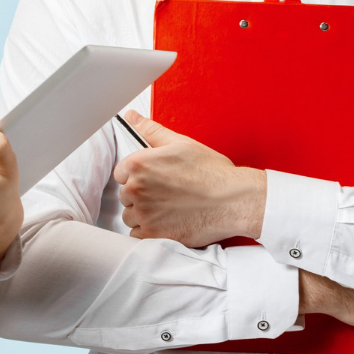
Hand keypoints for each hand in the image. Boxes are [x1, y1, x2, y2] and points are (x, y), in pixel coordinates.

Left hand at [113, 110, 262, 247]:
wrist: (232, 200)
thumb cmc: (211, 172)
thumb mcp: (180, 144)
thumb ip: (151, 131)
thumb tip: (132, 118)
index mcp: (139, 165)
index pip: (121, 172)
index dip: (138, 175)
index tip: (153, 179)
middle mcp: (136, 189)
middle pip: (126, 195)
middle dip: (141, 194)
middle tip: (167, 193)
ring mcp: (143, 214)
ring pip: (130, 216)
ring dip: (144, 214)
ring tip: (169, 208)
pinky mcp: (153, 235)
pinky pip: (137, 235)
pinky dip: (149, 231)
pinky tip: (167, 223)